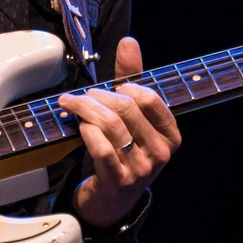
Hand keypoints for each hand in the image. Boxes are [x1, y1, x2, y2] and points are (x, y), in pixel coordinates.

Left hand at [56, 36, 180, 228]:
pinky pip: (100, 147)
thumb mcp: (131, 116)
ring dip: (85, 109)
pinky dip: (85, 131)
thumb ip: (131, 78)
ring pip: (110, 124)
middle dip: (97, 96)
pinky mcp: (118, 181)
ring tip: (72, 106)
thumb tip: (128, 42)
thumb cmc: (122, 151)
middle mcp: (160, 153)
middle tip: (80, 96)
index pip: (149, 97)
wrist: (111, 200)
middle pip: (125, 108)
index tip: (109, 87)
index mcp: (170, 134)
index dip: (124, 86)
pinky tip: (78, 127)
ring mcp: (141, 169)